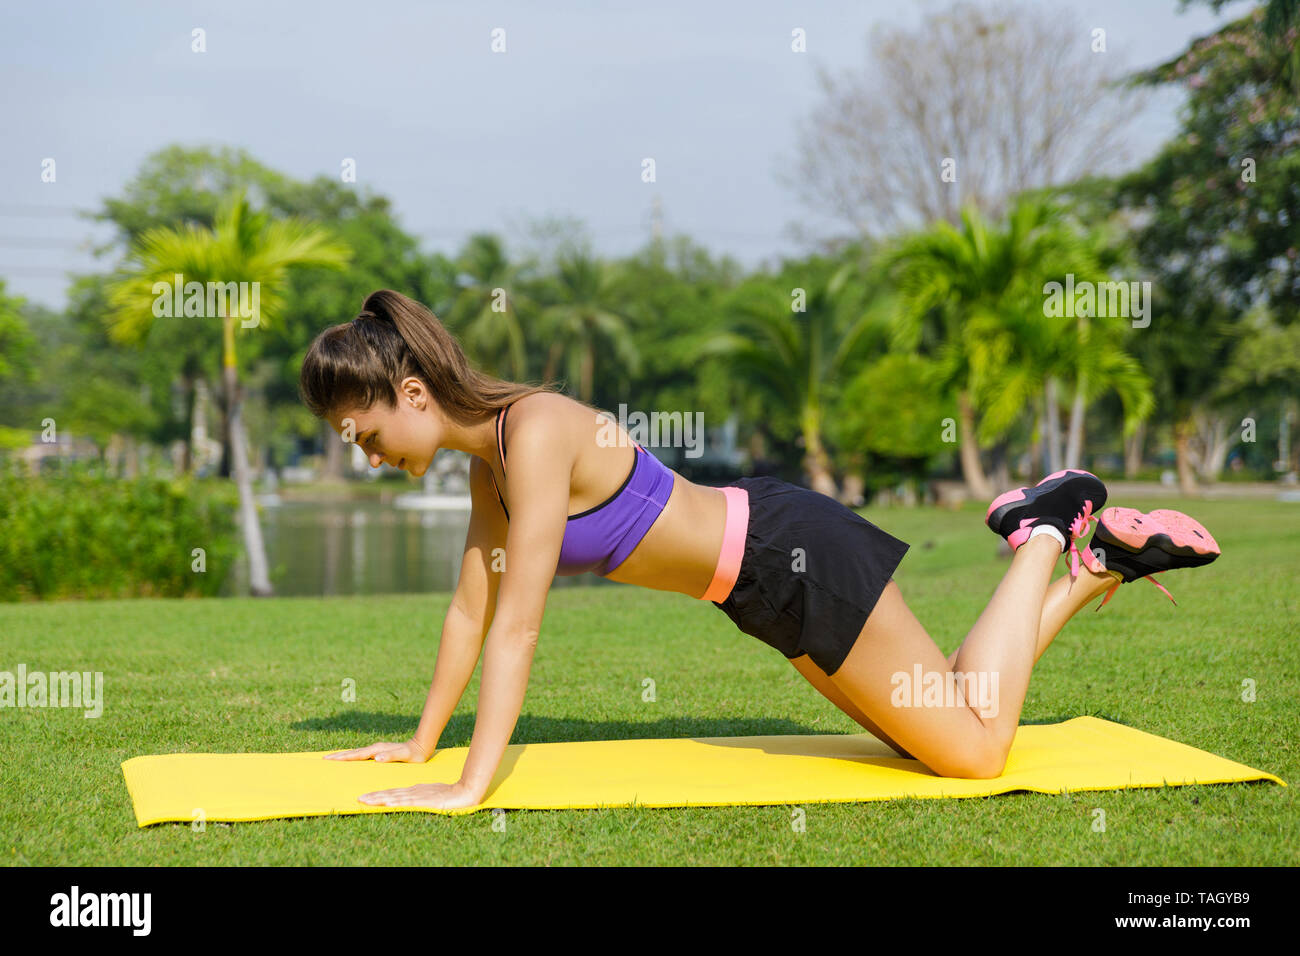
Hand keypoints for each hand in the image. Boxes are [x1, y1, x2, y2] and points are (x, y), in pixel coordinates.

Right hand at [323, 739, 430, 762]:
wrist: (420, 746)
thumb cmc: (413, 754)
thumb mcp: (404, 756)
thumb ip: (391, 756)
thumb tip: (377, 758)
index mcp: (377, 750)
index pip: (356, 755)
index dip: (343, 757)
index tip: (330, 759)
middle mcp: (375, 749)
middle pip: (353, 753)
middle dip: (339, 755)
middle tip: (324, 758)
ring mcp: (376, 750)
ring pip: (356, 753)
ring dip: (344, 755)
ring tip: (332, 758)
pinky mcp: (379, 752)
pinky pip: (362, 755)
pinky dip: (352, 757)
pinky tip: (350, 760)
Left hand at [358, 780, 484, 809]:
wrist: (466, 790)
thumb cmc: (451, 794)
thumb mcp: (432, 796)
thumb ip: (421, 798)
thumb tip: (410, 802)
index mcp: (415, 790)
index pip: (393, 793)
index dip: (379, 795)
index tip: (366, 798)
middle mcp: (414, 792)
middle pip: (390, 794)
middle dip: (374, 797)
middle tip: (359, 799)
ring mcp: (419, 796)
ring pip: (395, 797)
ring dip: (379, 799)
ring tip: (365, 800)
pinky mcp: (425, 800)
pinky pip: (407, 802)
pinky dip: (396, 802)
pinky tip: (387, 803)